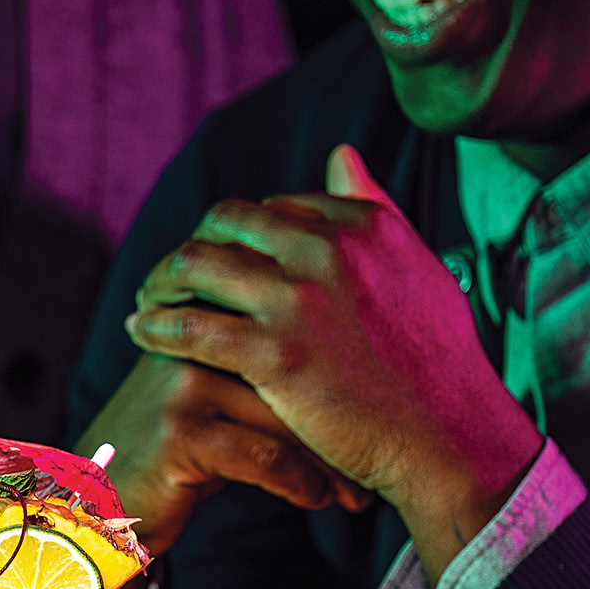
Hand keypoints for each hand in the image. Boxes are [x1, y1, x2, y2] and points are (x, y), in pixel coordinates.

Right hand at [71, 354, 369, 588]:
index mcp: (209, 314)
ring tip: (354, 494)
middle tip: (376, 466)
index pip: (296, 331)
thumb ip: (268, 371)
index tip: (378, 421)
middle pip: (299, 371)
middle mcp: (193, 337)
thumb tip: (363, 376)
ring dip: (332, 462)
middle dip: (346, 426)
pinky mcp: (178, 432)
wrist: (98, 503)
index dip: (346, 379)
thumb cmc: (175, 454)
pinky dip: (302, 483)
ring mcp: (183, 382)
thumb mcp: (220, 398)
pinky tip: (316, 500)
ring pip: (288, 415)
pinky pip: (265, 457)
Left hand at [126, 145, 541, 581]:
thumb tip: (340, 153)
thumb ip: (374, 207)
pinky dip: (155, 326)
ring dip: (160, 281)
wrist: (448, 435)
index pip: (269, 208)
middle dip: (189, 247)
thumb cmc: (435, 360)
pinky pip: (189, 327)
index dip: (234, 235)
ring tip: (148, 301)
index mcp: (362, 224)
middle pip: (223, 225)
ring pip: (196, 266)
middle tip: (168, 277)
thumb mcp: (417, 265)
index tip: (217, 258)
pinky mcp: (274, 354)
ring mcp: (298, 300)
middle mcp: (328, 249)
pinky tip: (141, 333)